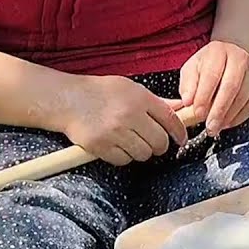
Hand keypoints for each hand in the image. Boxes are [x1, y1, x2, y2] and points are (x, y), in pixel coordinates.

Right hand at [57, 75, 187, 165]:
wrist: (68, 99)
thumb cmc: (100, 91)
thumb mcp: (130, 88)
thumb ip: (156, 101)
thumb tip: (180, 107)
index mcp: (140, 98)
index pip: (170, 119)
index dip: (179, 132)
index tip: (181, 139)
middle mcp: (129, 116)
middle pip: (159, 142)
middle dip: (159, 145)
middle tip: (153, 142)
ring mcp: (115, 133)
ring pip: (143, 154)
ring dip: (141, 151)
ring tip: (131, 141)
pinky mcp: (101, 147)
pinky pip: (124, 161)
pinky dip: (124, 157)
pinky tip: (117, 146)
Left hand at [175, 41, 248, 135]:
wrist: (228, 59)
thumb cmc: (207, 66)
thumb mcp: (191, 70)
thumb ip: (187, 85)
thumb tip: (187, 101)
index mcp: (218, 51)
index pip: (212, 74)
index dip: (204, 95)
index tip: (197, 112)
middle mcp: (239, 57)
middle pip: (231, 86)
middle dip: (219, 110)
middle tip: (209, 126)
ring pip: (244, 96)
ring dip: (229, 116)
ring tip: (216, 127)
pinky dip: (240, 117)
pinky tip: (228, 122)